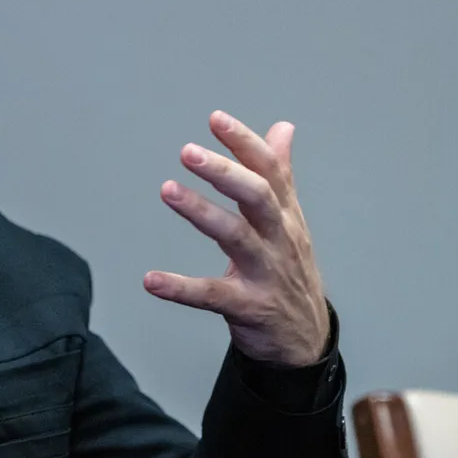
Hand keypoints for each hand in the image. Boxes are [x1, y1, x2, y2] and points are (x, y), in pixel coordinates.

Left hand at [143, 111, 329, 366]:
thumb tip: (283, 127)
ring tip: (166, 190)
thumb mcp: (290, 219)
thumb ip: (280, 173)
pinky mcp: (247, 307)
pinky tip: (151, 280)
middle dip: (224, 172)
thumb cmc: (290, 269)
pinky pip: (211, 295)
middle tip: (187, 151)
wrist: (306, 339)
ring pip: (235, 237)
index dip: (244, 142)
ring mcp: (265, 272)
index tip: (215, 119)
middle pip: (257, 196)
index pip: (269, 170)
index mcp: (284, 214)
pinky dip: (179, 288)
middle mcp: (278, 238)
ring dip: (200, 212)